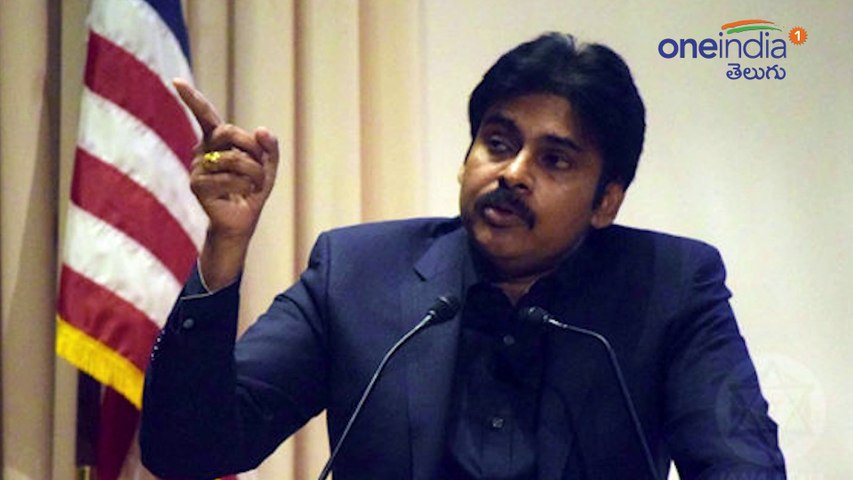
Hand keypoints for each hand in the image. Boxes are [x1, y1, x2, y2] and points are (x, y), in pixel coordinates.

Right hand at [174, 79, 279, 288]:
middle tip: (260, 166)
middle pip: (229, 131)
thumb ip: (270, 147)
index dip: (191, 98)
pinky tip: (241, 194)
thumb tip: (262, 130)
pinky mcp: (197, 185)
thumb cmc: (252, 191)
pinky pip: (229, 178)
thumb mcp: (268, 167)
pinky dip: (244, 186)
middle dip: (253, 148)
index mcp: (216, 141)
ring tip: (253, 186)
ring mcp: (197, 168)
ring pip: (234, 158)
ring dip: (254, 173)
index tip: (176, 81)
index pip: (204, 115)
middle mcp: (203, 151)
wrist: (242, 222)